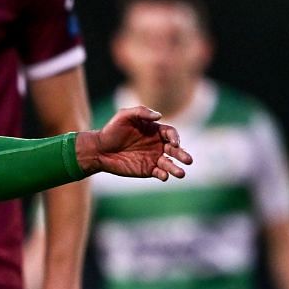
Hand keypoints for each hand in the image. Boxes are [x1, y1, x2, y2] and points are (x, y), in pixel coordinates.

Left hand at [76, 107, 191, 180]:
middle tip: (189, 160)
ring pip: (169, 163)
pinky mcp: (147, 170)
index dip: (175, 138)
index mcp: (155, 130)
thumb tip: (159, 116)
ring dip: (176, 168)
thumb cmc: (112, 130)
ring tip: (181, 173)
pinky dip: (163, 175)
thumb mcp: (124, 115)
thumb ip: (141, 112)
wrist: (99, 149)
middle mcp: (157, 144)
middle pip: (175, 149)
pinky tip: (165, 176)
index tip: (174, 143)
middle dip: (182, 154)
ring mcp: (153, 158)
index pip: (171, 133)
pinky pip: (159, 173)